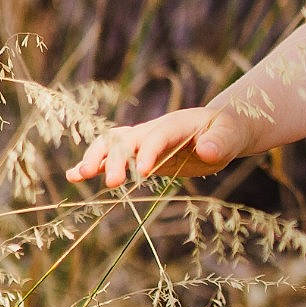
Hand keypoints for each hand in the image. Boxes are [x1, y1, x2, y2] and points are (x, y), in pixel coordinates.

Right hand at [64, 105, 247, 188]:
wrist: (219, 130)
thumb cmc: (227, 132)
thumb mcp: (231, 136)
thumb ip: (220, 143)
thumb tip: (206, 150)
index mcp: (177, 123)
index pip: (158, 135)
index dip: (149, 151)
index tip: (143, 172)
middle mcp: (154, 130)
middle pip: (128, 139)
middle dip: (118, 159)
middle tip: (114, 183)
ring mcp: (142, 141)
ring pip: (112, 144)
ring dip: (96, 158)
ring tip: (79, 175)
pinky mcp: (137, 154)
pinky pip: (111, 156)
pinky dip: (94, 164)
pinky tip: (74, 175)